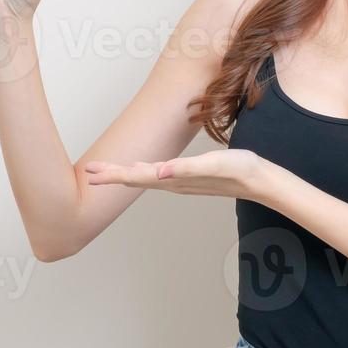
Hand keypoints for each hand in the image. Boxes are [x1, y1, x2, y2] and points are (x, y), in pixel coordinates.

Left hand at [81, 149, 269, 201]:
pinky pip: (158, 177)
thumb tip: (158, 172)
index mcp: (173, 179)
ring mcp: (180, 182)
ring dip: (125, 175)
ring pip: (145, 178)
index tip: (90, 172)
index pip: (136, 176)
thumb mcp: (213, 164)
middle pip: (135, 179)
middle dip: (112, 175)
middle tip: (88, 171)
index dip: (113, 174)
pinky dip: (143, 173)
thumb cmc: (239, 170)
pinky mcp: (188, 178)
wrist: (259, 181)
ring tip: (108, 171)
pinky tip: (143, 170)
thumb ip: (185, 169)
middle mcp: (173, 183)